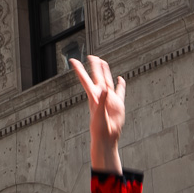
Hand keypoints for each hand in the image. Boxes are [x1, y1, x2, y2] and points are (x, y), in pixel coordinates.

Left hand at [68, 56, 125, 171]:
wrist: (106, 136)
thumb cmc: (99, 127)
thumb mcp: (100, 113)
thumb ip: (103, 100)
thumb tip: (106, 89)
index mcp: (93, 96)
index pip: (85, 79)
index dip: (79, 69)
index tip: (73, 60)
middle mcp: (100, 95)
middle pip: (97, 77)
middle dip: (94, 67)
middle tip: (91, 56)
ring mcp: (109, 99)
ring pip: (107, 81)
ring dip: (105, 72)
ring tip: (103, 62)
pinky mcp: (118, 104)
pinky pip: (120, 91)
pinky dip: (120, 85)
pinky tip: (120, 79)